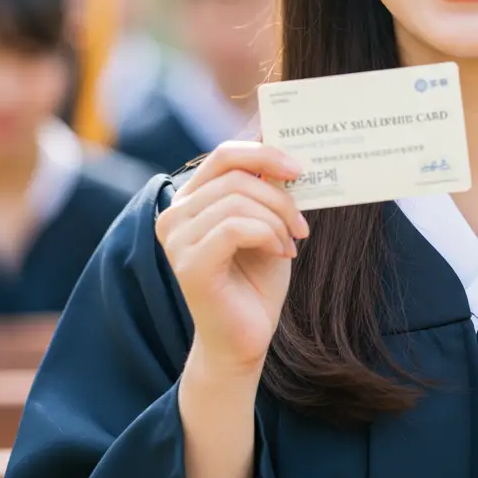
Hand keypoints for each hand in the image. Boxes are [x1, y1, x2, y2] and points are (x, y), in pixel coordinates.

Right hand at [156, 141, 308, 379]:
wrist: (245, 338)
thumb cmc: (256, 278)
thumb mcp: (267, 220)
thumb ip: (266, 185)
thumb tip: (277, 139)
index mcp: (192, 198)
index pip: (224, 154)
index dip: (264, 153)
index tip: (299, 169)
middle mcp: (174, 214)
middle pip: (235, 174)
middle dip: (279, 195)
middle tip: (303, 224)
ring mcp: (176, 239)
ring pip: (238, 200)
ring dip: (277, 220)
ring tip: (290, 242)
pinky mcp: (188, 264)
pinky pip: (235, 228)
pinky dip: (267, 235)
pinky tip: (282, 252)